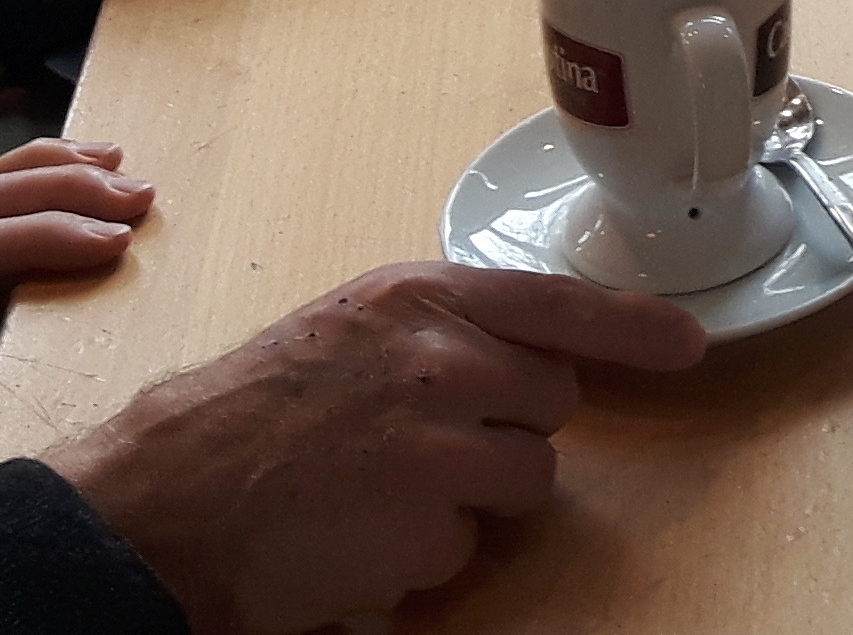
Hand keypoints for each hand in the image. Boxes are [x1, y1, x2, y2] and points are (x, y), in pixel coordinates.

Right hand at [46, 263, 706, 634]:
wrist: (165, 500)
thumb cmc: (243, 418)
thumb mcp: (346, 334)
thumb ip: (437, 334)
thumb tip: (527, 359)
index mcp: (417, 298)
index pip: (558, 303)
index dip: (634, 328)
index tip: (688, 345)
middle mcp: (443, 359)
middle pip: (551, 404)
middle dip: (507, 431)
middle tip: (420, 445)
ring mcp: (442, 442)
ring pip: (526, 479)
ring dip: (473, 498)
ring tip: (383, 492)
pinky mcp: (433, 523)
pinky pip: (472, 545)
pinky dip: (429, 554)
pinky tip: (364, 535)